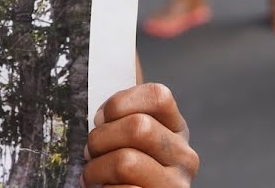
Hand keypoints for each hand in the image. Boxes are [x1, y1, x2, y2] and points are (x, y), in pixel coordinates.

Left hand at [83, 83, 197, 187]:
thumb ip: (123, 119)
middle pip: (139, 127)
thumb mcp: (131, 139)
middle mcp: (184, 156)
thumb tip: (99, 115)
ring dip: (96, 169)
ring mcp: (175, 184)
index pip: (158, 96)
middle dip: (101, 138)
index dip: (120, 103)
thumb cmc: (123, 171)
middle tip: (90, 152)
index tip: (100, 119)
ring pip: (126, 162)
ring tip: (92, 175)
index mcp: (176, 130)